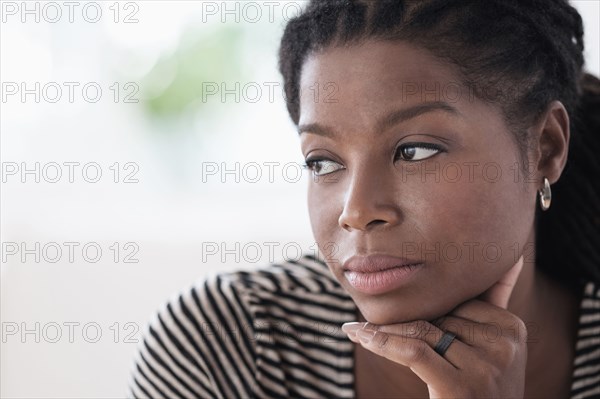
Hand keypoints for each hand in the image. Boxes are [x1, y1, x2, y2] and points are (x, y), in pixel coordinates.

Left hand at [342, 255, 526, 397]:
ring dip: (385, 331)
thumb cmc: (481, 389)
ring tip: (358, 330)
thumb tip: (508, 259)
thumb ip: (494, 303)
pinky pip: (413, 351)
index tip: (394, 303)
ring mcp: (487, 367)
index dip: (425, 306)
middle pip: (438, 316)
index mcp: (512, 327)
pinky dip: (381, 342)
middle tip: (366, 322)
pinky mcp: (463, 388)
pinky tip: (359, 334)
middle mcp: (504, 345)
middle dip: (404, 320)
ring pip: (421, 330)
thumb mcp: (495, 346)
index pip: (456, 301)